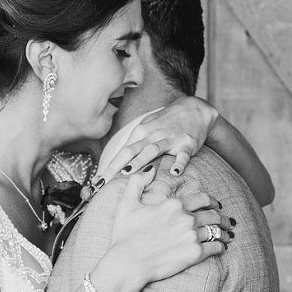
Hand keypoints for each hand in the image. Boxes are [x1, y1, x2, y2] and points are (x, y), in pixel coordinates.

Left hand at [96, 97, 218, 182]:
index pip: (121, 152)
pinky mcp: (187, 143)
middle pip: (131, 151)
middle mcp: (153, 134)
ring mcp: (170, 138)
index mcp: (141, 132)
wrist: (194, 109)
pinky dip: (179, 163)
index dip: (108, 167)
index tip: (97, 182)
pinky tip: (174, 172)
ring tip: (128, 173)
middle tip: (103, 182)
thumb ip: (134, 144)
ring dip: (140, 161)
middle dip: (116, 167)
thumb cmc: (167, 122)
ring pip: (152, 150)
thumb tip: (118, 162)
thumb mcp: (148, 128)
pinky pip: (183, 155)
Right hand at [106, 166, 229, 285]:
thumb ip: (137, 183)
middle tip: (227, 221)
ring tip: (229, 235)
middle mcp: (186, 218)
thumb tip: (149, 169)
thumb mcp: (126, 204)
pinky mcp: (195, 254)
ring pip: (216, 231)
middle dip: (222, 217)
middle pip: (213, 215)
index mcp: (173, 205)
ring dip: (224, 232)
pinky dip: (221, 247)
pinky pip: (216, 248)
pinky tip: (222, 248)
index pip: (202, 198)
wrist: (128, 263)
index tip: (216, 205)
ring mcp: (192, 236)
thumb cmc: (125, 235)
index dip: (212, 201)